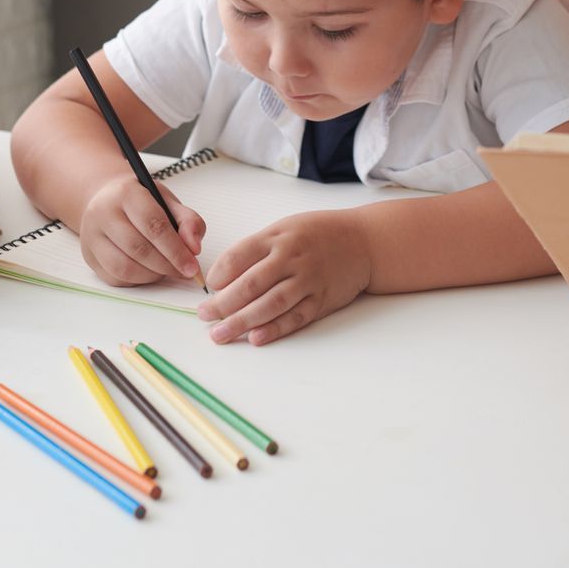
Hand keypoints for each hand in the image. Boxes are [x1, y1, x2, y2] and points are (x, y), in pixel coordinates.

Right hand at [78, 176, 205, 285]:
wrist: (107, 199)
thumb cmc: (141, 202)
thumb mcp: (168, 202)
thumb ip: (188, 221)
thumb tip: (194, 248)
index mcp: (126, 193)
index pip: (153, 225)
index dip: (176, 250)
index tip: (192, 266)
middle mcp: (103, 213)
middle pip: (138, 248)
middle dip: (166, 266)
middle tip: (184, 272)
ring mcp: (91, 236)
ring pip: (124, 267)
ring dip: (152, 275)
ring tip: (167, 270)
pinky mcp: (88, 256)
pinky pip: (115, 278)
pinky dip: (138, 281)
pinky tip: (150, 272)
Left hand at [196, 211, 372, 345]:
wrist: (363, 242)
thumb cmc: (318, 234)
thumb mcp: (285, 229)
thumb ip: (257, 249)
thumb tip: (223, 277)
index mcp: (278, 237)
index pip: (239, 256)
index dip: (219, 274)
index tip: (209, 288)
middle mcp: (292, 258)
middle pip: (250, 285)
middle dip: (222, 304)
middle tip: (204, 316)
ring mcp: (308, 280)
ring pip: (270, 304)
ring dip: (242, 322)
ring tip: (220, 334)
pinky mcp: (321, 300)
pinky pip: (295, 317)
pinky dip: (275, 329)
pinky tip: (256, 338)